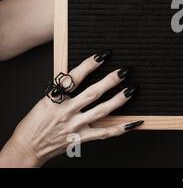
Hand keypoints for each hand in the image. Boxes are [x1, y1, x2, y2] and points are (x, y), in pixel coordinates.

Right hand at [0, 52, 141, 166]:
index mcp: (55, 99)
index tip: (102, 55)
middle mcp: (66, 112)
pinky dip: (121, 128)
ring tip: (131, 90)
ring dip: (119, 99)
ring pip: (101, 110)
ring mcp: (75, 126)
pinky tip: (134, 122)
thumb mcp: (45, 101)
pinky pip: (105, 133)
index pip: (73, 78)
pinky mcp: (81, 138)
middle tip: (124, 71)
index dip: (89, 65)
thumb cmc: (35, 122)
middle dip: (110, 81)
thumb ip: (62, 90)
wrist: (27, 147)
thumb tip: (80, 74)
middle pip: (92, 93)